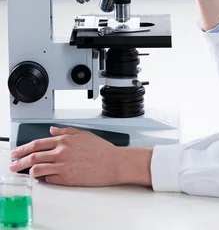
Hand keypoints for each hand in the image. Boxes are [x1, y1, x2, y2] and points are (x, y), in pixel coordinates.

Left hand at [9, 126, 152, 187]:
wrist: (113, 163)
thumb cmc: (101, 149)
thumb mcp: (83, 134)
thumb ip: (65, 131)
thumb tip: (52, 130)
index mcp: (65, 140)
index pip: (37, 143)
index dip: (23, 148)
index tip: (16, 152)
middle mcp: (61, 152)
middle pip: (33, 157)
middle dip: (19, 161)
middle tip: (12, 164)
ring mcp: (63, 166)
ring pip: (37, 169)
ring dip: (30, 171)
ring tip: (28, 172)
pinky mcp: (66, 179)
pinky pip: (49, 179)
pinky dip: (45, 178)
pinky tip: (45, 177)